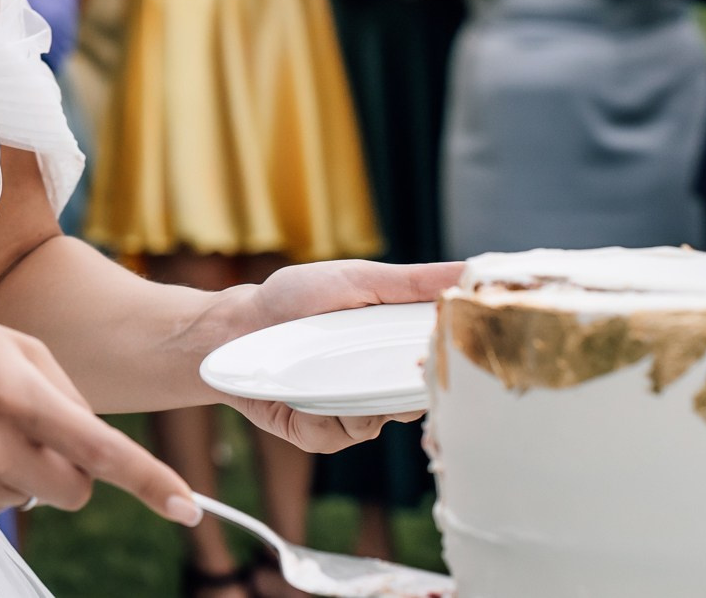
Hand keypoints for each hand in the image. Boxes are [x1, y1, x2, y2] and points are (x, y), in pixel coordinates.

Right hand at [0, 309, 200, 524]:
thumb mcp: (7, 339)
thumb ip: (64, 389)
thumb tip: (93, 443)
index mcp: (14, 393)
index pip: (98, 449)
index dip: (149, 480)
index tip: (188, 505)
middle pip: (78, 489)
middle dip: (78, 468)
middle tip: (40, 428)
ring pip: (38, 497)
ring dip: (27, 468)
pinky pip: (1, 505)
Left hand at [196, 260, 463, 452]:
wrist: (236, 326)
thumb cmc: (297, 297)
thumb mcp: (357, 279)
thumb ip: (413, 283)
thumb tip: (469, 271)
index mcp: (395, 349)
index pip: (438, 366)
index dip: (452, 365)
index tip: (458, 354)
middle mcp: (380, 385)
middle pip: (417, 402)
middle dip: (413, 389)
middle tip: (406, 369)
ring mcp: (353, 412)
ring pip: (380, 420)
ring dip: (365, 398)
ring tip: (340, 371)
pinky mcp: (322, 433)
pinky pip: (340, 432)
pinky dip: (326, 412)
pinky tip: (307, 392)